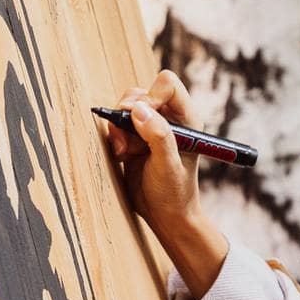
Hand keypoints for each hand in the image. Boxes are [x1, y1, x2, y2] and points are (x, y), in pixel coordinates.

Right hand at [106, 69, 200, 230]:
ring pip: (124, 108)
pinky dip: (114, 137)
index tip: (142, 118)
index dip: (151, 96)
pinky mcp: (133, 138)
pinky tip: (123, 156)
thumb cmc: (174, 193)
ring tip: (125, 152)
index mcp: (185, 118)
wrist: (164, 216)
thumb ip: (157, 136)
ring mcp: (149, 127)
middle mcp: (168, 117)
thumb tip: (139, 110)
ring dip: (119, 128)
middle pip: (140, 93)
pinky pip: (116, 124)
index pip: (167, 84)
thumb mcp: (168, 165)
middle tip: (128, 140)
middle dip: (128, 114)